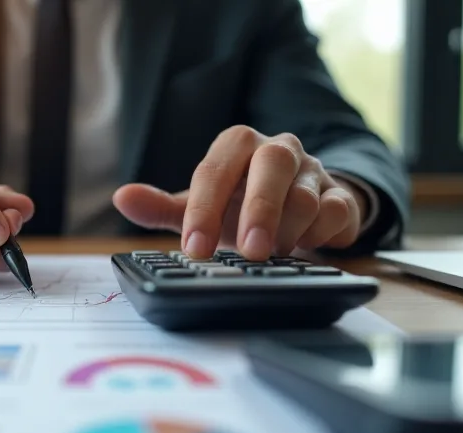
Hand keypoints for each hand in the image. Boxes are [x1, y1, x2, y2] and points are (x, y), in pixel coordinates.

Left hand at [113, 126, 367, 260]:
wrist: (296, 210)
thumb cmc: (239, 206)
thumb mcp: (199, 208)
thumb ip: (161, 207)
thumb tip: (122, 198)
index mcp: (237, 147)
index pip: (215, 170)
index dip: (203, 210)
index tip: (193, 249)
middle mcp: (277, 151)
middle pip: (272, 165)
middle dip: (259, 209)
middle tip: (248, 251)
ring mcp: (312, 171)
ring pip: (306, 191)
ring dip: (289, 228)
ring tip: (272, 255)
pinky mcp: (340, 196)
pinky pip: (337, 208)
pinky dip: (322, 232)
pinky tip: (306, 249)